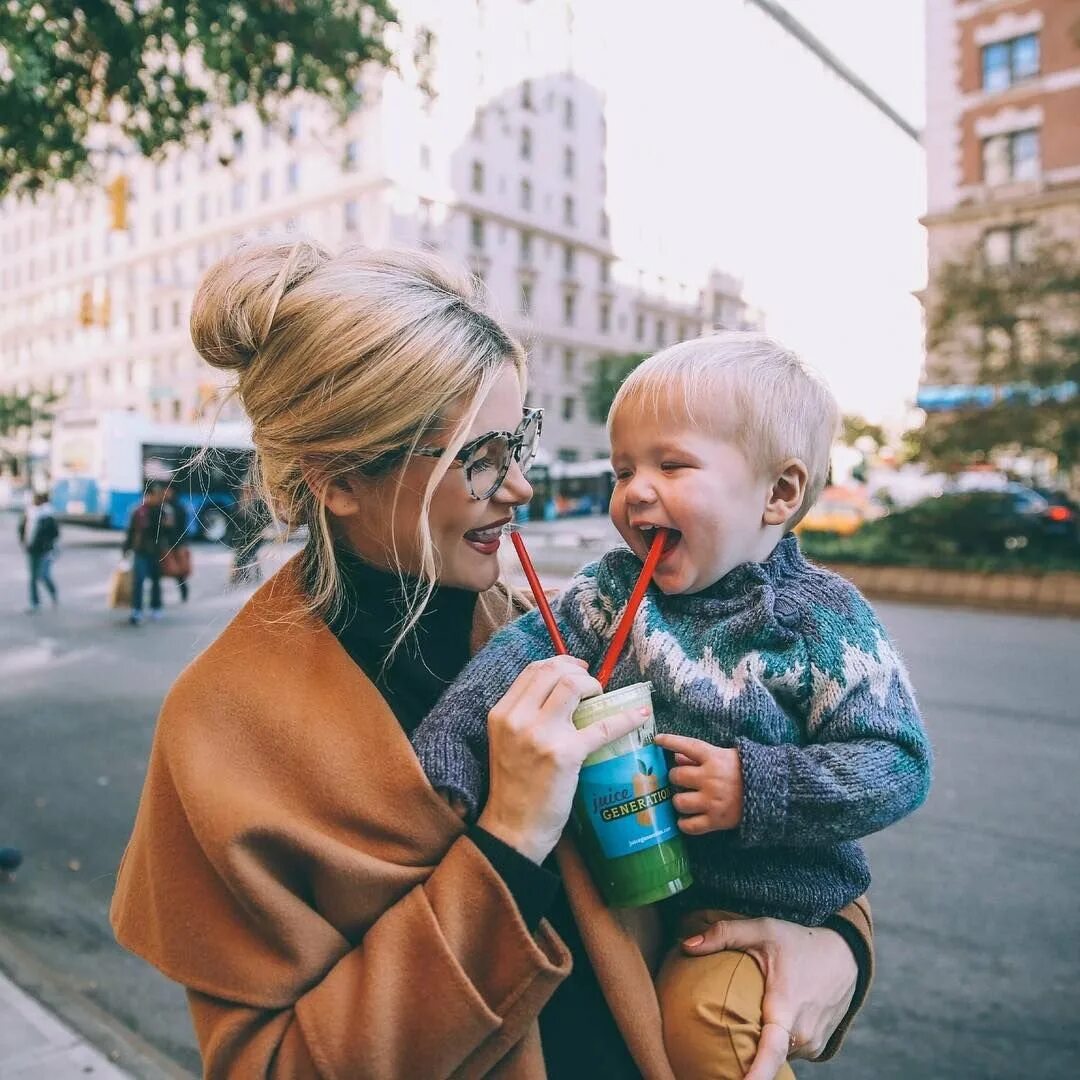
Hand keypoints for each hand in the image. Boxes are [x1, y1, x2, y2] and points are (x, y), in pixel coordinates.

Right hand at [477, 656, 646, 864]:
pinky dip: (626, 718)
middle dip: (579, 672)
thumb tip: (560, 692)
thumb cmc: (514, 788)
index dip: (560, 662)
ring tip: (602, 698)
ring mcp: (541, 735)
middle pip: (554, 671)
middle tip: (593, 685)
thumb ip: (525, 717)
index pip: (533, 670)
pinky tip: (640, 715)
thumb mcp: (506, 742)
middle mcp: (518, 719)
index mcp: (502, 713)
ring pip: (573, 686)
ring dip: (593, 686)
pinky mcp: (565, 755)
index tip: (577, 668)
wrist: (513, 828)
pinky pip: (603, 726)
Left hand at [655, 733, 742, 832]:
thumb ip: (700, 756)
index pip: (688, 746)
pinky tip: (685, 819)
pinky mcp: (716, 821)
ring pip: (679, 801)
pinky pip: (689, 826)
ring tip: (685, 799)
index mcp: (714, 758)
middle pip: (677, 776)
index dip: (670, 741)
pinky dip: (684, 824)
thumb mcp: (725, 756)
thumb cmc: (746, 771)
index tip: (657, 740)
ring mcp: (712, 801)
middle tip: (681, 780)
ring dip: (679, 800)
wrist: (772, 793)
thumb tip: (676, 757)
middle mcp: (711, 778)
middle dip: (675, 778)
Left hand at [681, 917, 857, 1077]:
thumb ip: (724, 934)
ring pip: (775, 1054)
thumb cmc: (800, 942)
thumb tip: (685, 944)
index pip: (770, 1053)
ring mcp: (812, 1045)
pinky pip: (787, 1052)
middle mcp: (802, 1034)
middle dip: (742, 1053)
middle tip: (721, 1040)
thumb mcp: (762, 929)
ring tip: (747, 1020)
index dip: (756, 1076)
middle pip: (763, 1055)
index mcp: (785, 1009)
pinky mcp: (817, 1048)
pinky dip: (774, 1042)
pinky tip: (767, 1022)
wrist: (846, 956)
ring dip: (759, 1043)